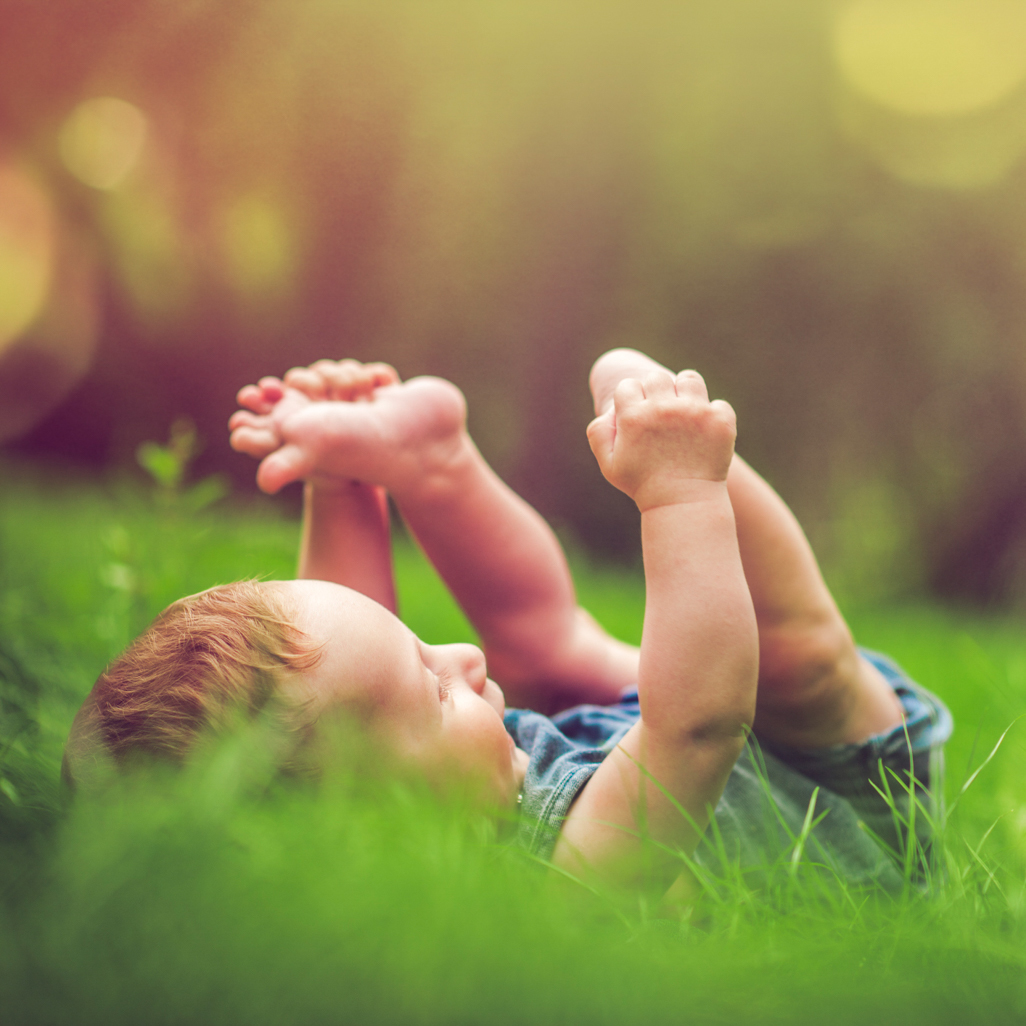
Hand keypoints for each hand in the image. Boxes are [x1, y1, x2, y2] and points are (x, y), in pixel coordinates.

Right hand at [586, 369, 735, 511]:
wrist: (682, 504)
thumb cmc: (643, 484)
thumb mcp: (609, 464)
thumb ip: (599, 433)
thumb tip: (611, 410)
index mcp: (634, 417)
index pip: (628, 385)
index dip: (631, 399)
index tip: (637, 415)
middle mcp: (664, 409)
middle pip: (657, 377)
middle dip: (656, 392)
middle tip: (661, 414)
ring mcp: (695, 413)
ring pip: (689, 379)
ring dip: (686, 393)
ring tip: (685, 413)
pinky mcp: (720, 421)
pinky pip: (717, 403)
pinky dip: (713, 416)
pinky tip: (705, 432)